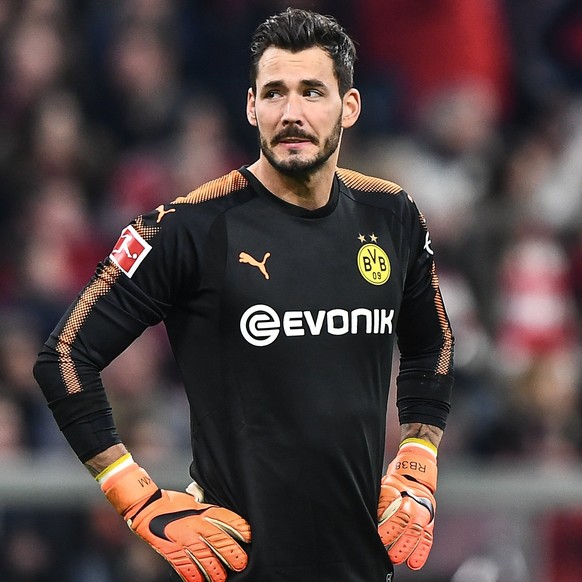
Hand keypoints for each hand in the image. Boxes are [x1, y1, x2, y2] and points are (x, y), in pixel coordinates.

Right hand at [101, 461, 250, 581]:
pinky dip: (193, 577)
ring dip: (215, 570)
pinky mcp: (171, 551)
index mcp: (201, 511)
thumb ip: (208, 513)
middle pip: (218, 540)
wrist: (146, 506)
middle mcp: (194, 525)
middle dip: (232, 553)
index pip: (226, 518)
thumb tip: (225, 523)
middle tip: (241, 562)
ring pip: (204, 557)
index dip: (239, 528)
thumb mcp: (194, 502)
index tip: (250, 536)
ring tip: (223, 578)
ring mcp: (183, 539)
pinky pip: (185, 567)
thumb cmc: (172, 503)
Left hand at [377, 441, 436, 569]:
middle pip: (405, 522)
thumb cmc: (395, 478)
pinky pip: (427, 538)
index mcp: (399, 489)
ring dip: (406, 548)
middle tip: (385, 552)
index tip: (378, 537)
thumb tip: (371, 521)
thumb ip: (380, 503)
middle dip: (395, 539)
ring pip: (417, 532)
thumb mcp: (383, 485)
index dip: (386, 526)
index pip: (393, 510)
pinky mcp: (430, 520)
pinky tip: (414, 563)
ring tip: (396, 559)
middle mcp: (413, 500)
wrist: (416, 469)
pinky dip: (421, 552)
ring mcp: (424, 511)